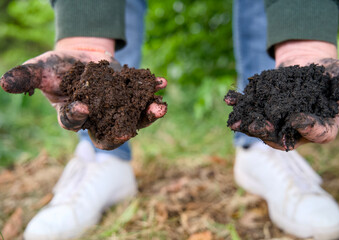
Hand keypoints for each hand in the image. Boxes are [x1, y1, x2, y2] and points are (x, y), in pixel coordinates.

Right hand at [0, 37, 167, 149]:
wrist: (82, 57)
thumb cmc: (59, 67)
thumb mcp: (41, 69)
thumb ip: (27, 77)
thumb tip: (4, 83)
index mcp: (74, 115)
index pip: (74, 121)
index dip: (77, 116)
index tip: (83, 107)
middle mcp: (98, 118)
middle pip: (109, 135)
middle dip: (119, 134)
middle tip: (128, 133)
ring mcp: (117, 110)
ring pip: (133, 119)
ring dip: (147, 115)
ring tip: (159, 107)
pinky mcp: (131, 98)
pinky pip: (144, 99)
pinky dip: (153, 93)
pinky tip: (161, 83)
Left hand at [226, 40, 338, 150]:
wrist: (308, 66)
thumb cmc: (330, 74)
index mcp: (322, 127)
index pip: (318, 133)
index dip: (308, 128)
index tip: (296, 119)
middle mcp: (297, 130)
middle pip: (283, 137)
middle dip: (268, 132)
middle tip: (257, 126)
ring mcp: (278, 123)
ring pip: (262, 128)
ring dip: (248, 124)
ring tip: (236, 120)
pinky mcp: (263, 112)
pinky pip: (250, 111)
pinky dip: (239, 105)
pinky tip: (230, 99)